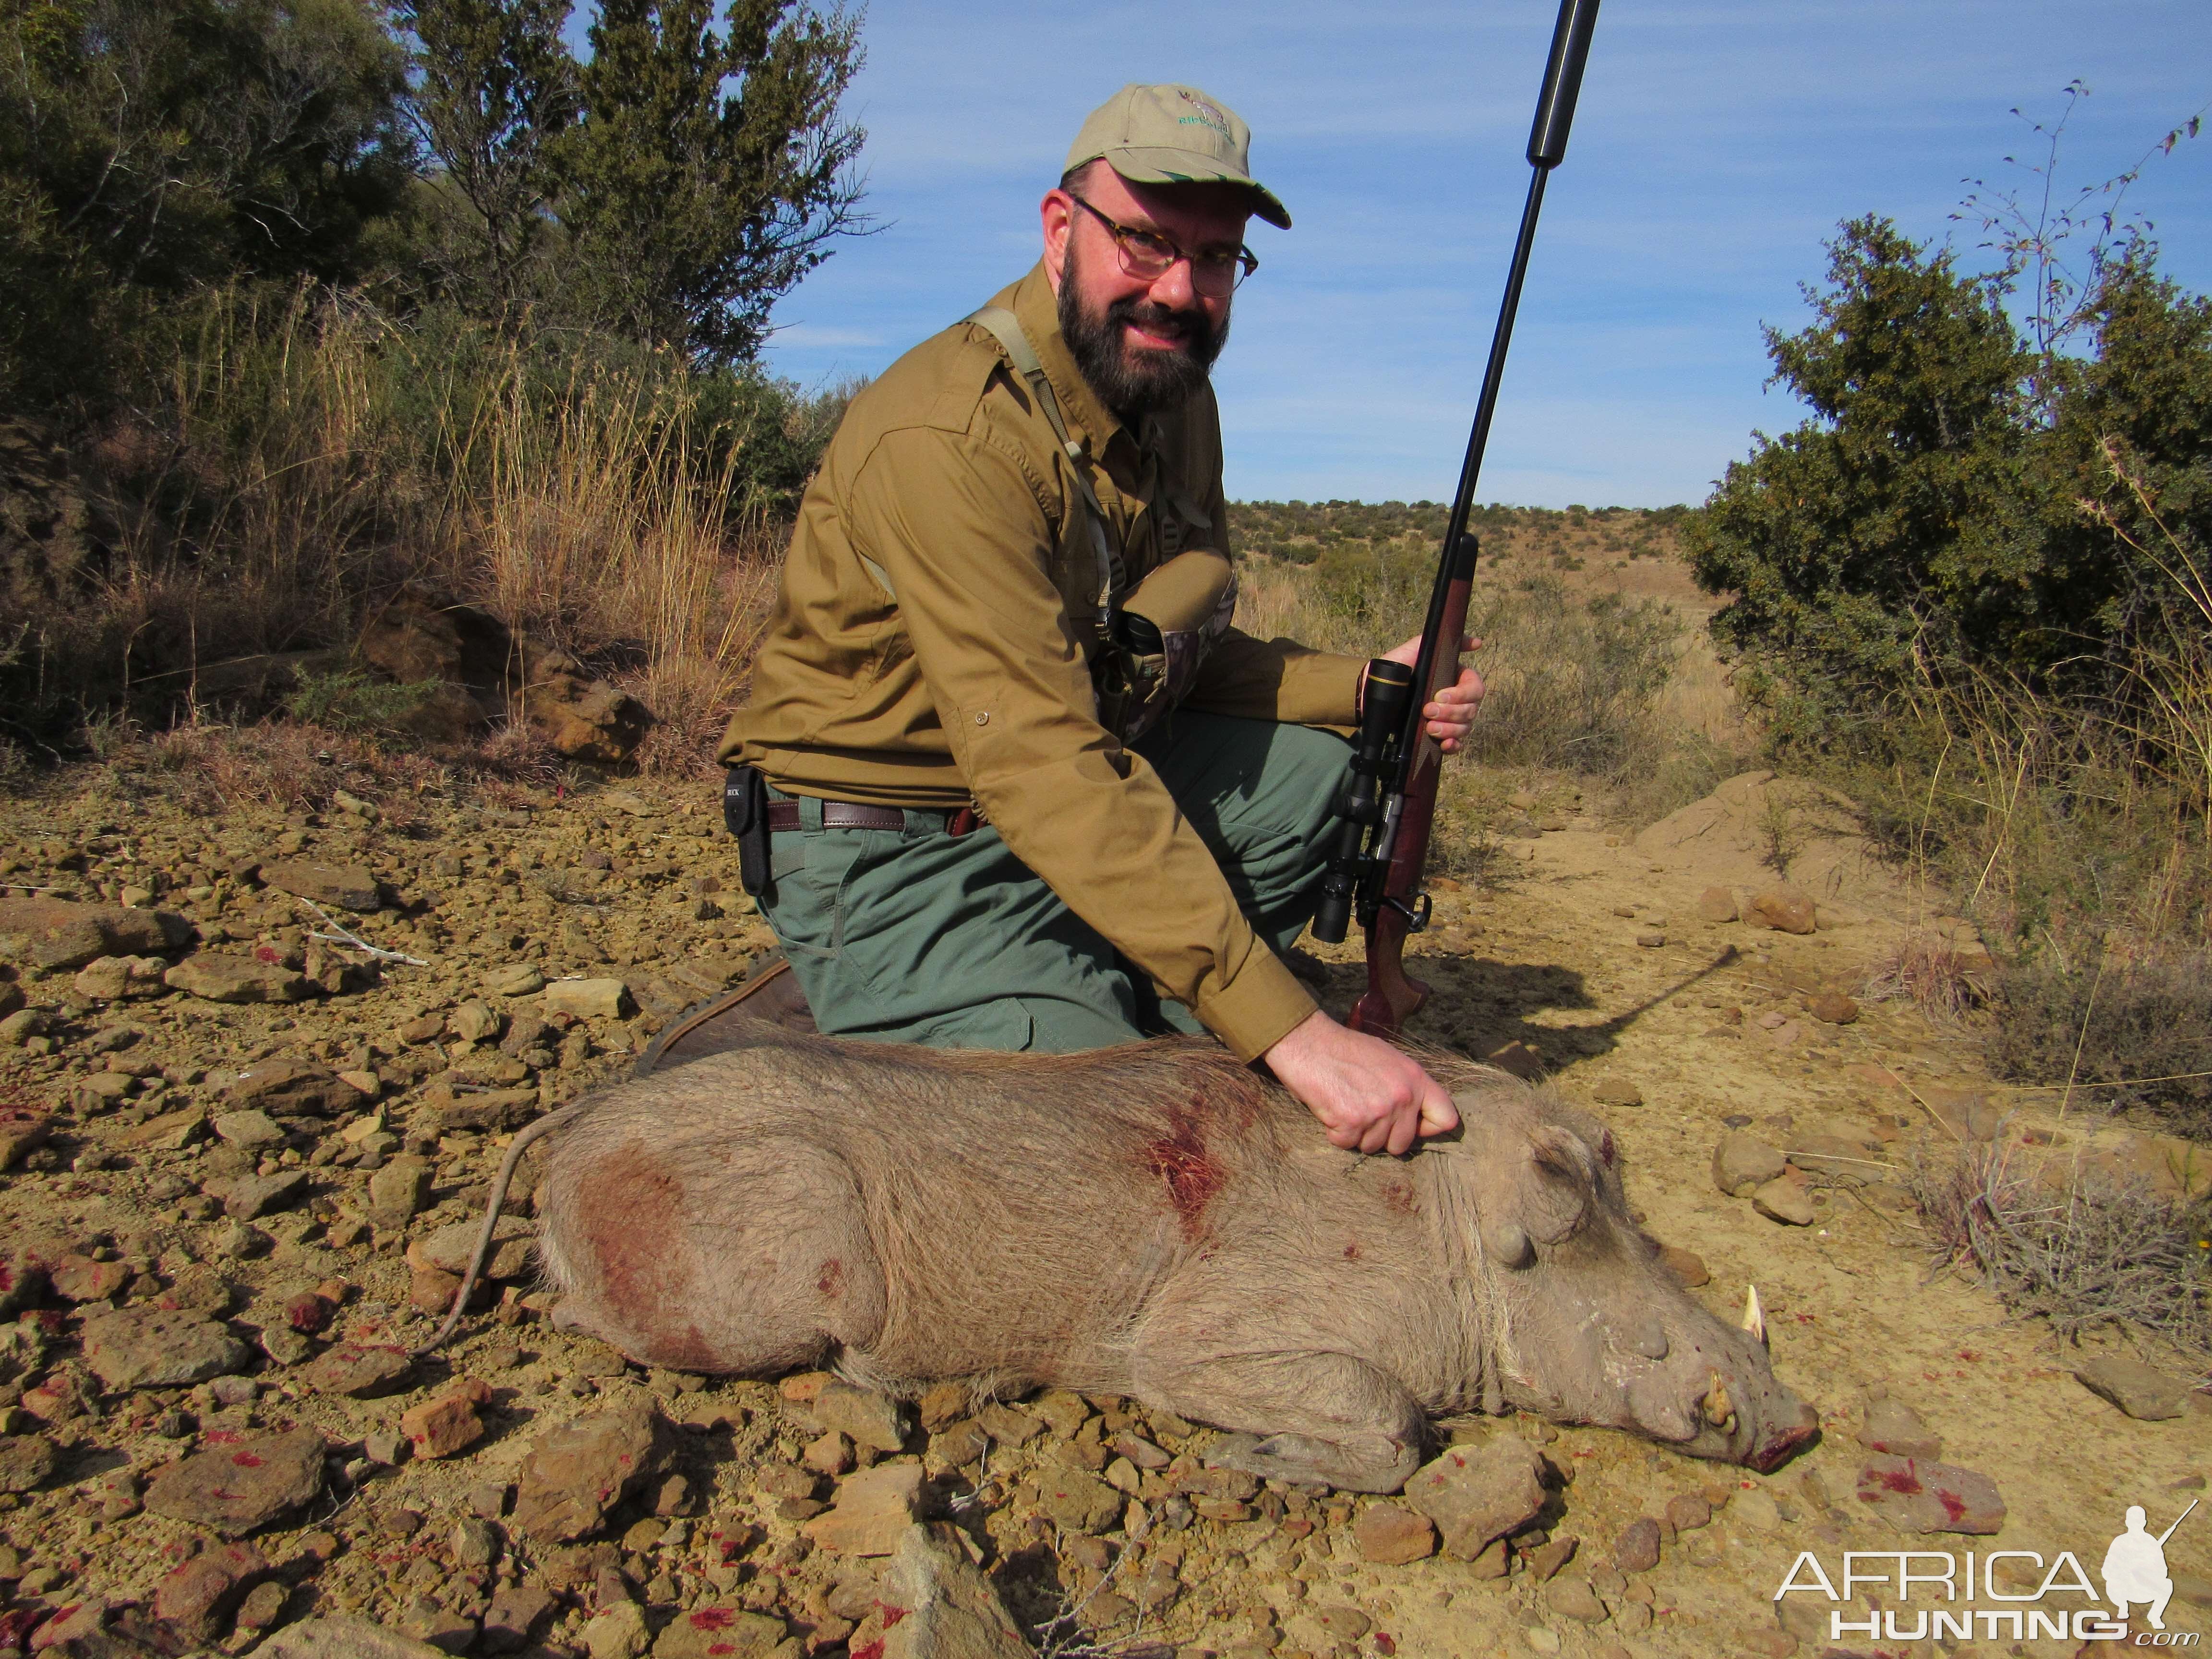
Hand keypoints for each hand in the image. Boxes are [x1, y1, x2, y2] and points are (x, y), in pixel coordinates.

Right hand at [1262, 1009, 1459, 1153]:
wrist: (1309, 1042)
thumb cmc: (1345, 1049)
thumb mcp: (1388, 1059)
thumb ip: (1407, 1086)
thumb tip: (1416, 1115)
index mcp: (1416, 1079)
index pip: (1446, 1119)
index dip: (1427, 1129)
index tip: (1410, 1125)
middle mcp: (1403, 1097)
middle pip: (1403, 1144)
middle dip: (1382, 1136)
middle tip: (1364, 1115)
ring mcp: (1378, 1111)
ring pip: (1373, 1147)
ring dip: (1356, 1134)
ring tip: (1345, 1105)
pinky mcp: (1352, 1122)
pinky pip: (1346, 1144)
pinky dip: (1335, 1133)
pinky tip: (1330, 1109)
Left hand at [1378, 632, 1484, 752]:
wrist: (1371, 694)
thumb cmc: (1394, 670)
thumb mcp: (1416, 650)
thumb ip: (1442, 642)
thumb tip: (1477, 642)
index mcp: (1454, 679)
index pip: (1474, 687)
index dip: (1462, 694)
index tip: (1440, 695)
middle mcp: (1455, 700)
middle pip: (1471, 710)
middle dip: (1451, 712)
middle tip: (1427, 711)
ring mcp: (1447, 719)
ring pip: (1465, 727)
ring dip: (1450, 729)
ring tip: (1429, 728)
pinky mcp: (1437, 735)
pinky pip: (1456, 745)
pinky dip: (1453, 745)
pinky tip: (1444, 744)